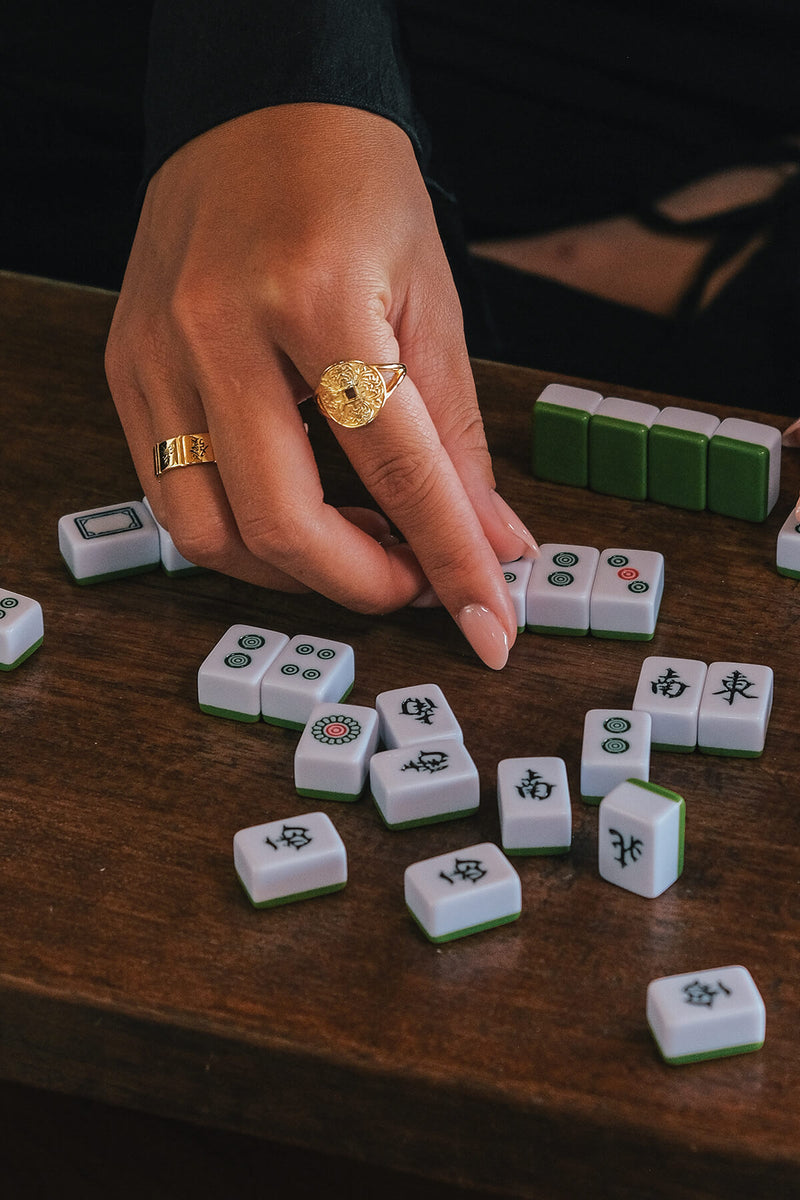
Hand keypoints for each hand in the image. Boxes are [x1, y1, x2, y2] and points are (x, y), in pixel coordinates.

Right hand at [105, 104, 537, 666]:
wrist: (258, 114)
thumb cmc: (356, 191)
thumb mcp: (432, 302)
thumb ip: (457, 438)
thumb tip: (492, 543)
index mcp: (316, 294)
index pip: (396, 468)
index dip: (452, 560)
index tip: (490, 624)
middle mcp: (219, 327)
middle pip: (282, 523)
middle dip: (364, 585)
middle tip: (418, 586)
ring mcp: (157, 352)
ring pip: (208, 531)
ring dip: (294, 573)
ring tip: (358, 551)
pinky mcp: (128, 369)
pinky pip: (171, 495)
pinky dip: (241, 532)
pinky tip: (296, 513)